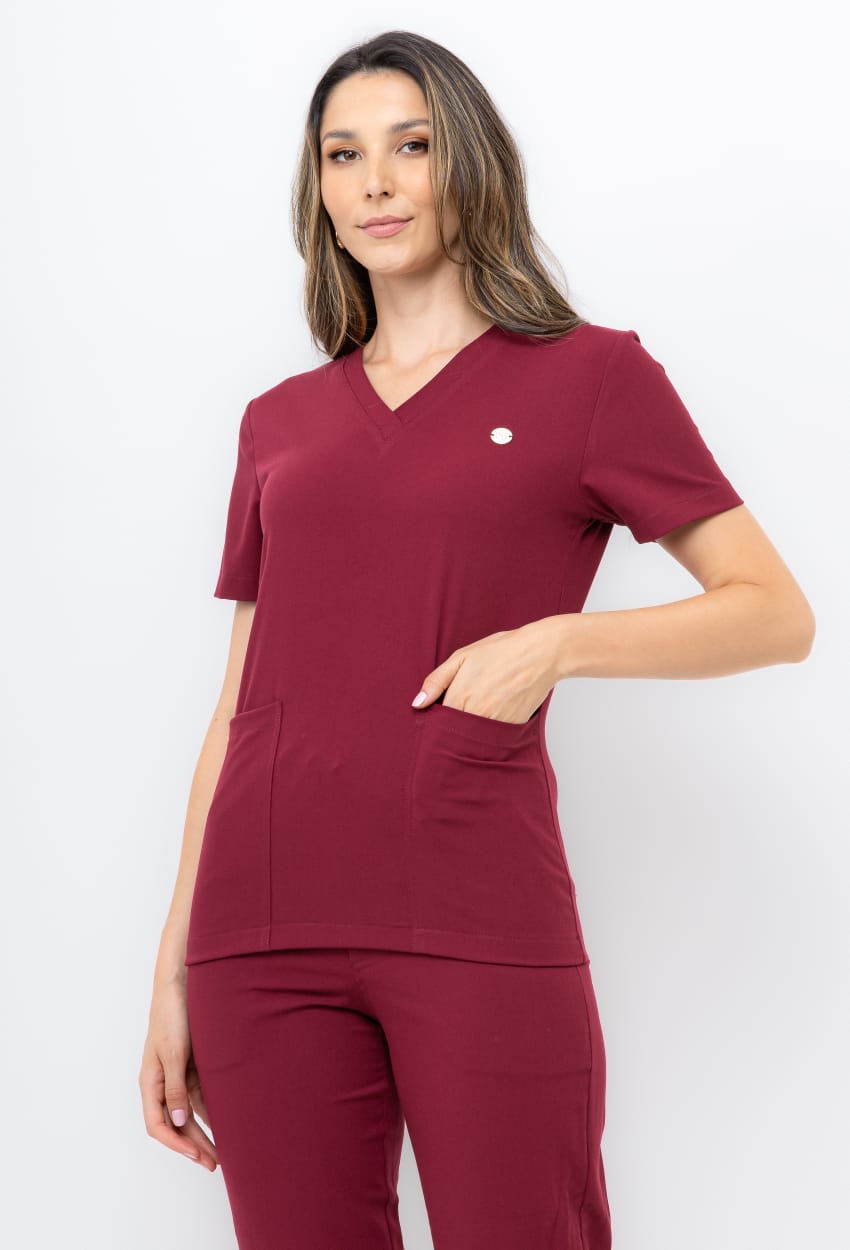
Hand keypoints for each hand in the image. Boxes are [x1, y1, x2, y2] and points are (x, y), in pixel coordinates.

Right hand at [139, 977, 218, 1171]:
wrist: (182, 984)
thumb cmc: (171, 1015)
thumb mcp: (173, 1053)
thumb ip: (175, 1088)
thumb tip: (179, 1122)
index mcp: (150, 1082)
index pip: (158, 1124)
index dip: (176, 1144)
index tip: (197, 1155)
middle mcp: (162, 1083)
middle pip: (176, 1123)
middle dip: (194, 1144)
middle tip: (216, 1162)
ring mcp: (177, 1075)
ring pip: (190, 1112)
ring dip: (204, 1130)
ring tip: (224, 1149)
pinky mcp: (192, 1065)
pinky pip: (200, 1095)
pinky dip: (211, 1109)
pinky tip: (227, 1120)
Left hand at [411, 617, 564, 722]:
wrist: (541, 653)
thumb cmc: (501, 651)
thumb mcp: (462, 657)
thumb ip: (436, 681)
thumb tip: (418, 703)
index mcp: (459, 698)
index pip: (436, 722)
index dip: (435, 719)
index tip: (439, 713)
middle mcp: (476, 716)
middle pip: (453, 733)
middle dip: (451, 727)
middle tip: (462, 707)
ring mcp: (494, 725)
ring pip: (472, 737)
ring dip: (470, 730)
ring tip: (480, 705)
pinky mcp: (511, 728)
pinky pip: (492, 736)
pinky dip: (489, 729)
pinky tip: (495, 708)